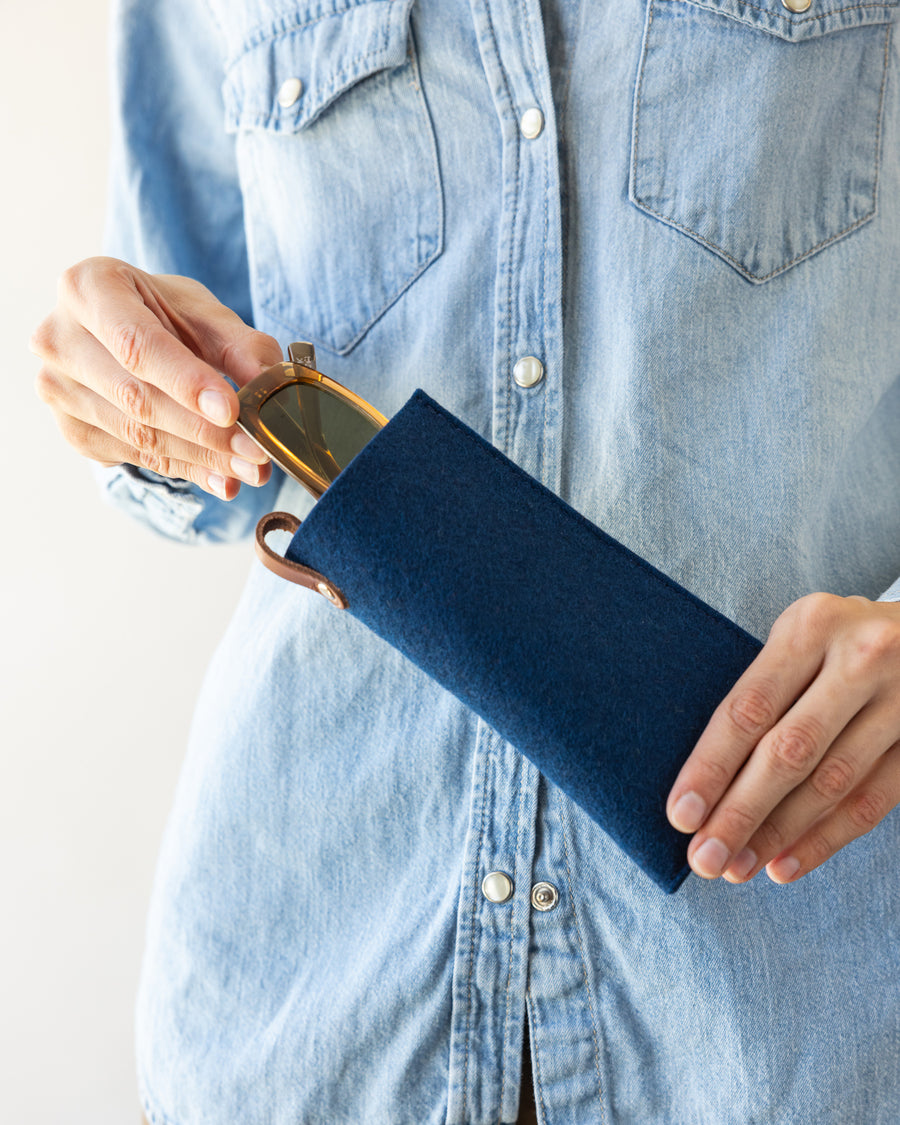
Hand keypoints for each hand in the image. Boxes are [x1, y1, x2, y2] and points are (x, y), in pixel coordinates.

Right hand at [31, 257, 282, 498]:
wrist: (125, 327)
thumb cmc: (163, 312)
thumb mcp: (205, 315)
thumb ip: (241, 346)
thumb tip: (269, 384)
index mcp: (88, 288)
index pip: (136, 344)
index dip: (185, 381)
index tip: (231, 410)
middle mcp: (59, 338)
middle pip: (136, 398)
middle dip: (206, 432)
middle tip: (257, 450)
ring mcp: (58, 389)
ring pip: (138, 436)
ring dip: (203, 458)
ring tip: (253, 468)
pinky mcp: (72, 429)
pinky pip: (135, 458)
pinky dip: (186, 470)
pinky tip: (224, 476)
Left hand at [667, 593, 899, 883]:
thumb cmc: (842, 639)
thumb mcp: (802, 637)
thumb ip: (765, 691)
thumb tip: (703, 780)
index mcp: (811, 626)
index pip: (749, 708)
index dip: (712, 766)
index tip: (681, 814)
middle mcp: (860, 658)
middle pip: (789, 751)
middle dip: (740, 812)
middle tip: (705, 858)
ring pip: (831, 783)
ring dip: (778, 834)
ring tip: (738, 867)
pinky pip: (872, 801)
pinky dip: (825, 838)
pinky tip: (785, 863)